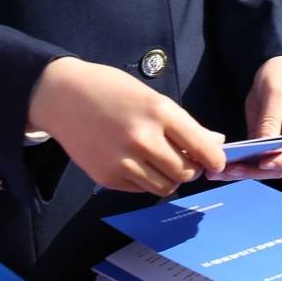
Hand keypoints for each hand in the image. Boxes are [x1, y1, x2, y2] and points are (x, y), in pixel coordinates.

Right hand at [27, 57, 225, 195]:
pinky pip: (141, 189)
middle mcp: (143, 139)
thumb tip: (215, 142)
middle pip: (185, 172)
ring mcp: (123, 161)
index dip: (215, 159)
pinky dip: (147, 182)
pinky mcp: (106, 177)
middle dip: (192, 170)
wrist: (63, 97)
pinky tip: (139, 164)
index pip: (201, 147)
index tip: (218, 163)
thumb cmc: (112, 91)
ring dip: (171, 178)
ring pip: (165, 187)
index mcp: (159, 112)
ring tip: (163, 163)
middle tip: (188, 161)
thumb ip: (184, 124)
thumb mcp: (153, 98)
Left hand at [208, 56, 281, 179]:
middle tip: (231, 171)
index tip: (262, 162)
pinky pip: (253, 158)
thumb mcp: (275, 91)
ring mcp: (279, 142)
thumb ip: (271, 118)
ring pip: (265, 166)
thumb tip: (264, 145)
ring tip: (219, 172)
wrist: (276, 66)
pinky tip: (221, 165)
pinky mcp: (264, 141)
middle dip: (256, 170)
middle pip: (280, 165)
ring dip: (244, 171)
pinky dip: (239, 164)